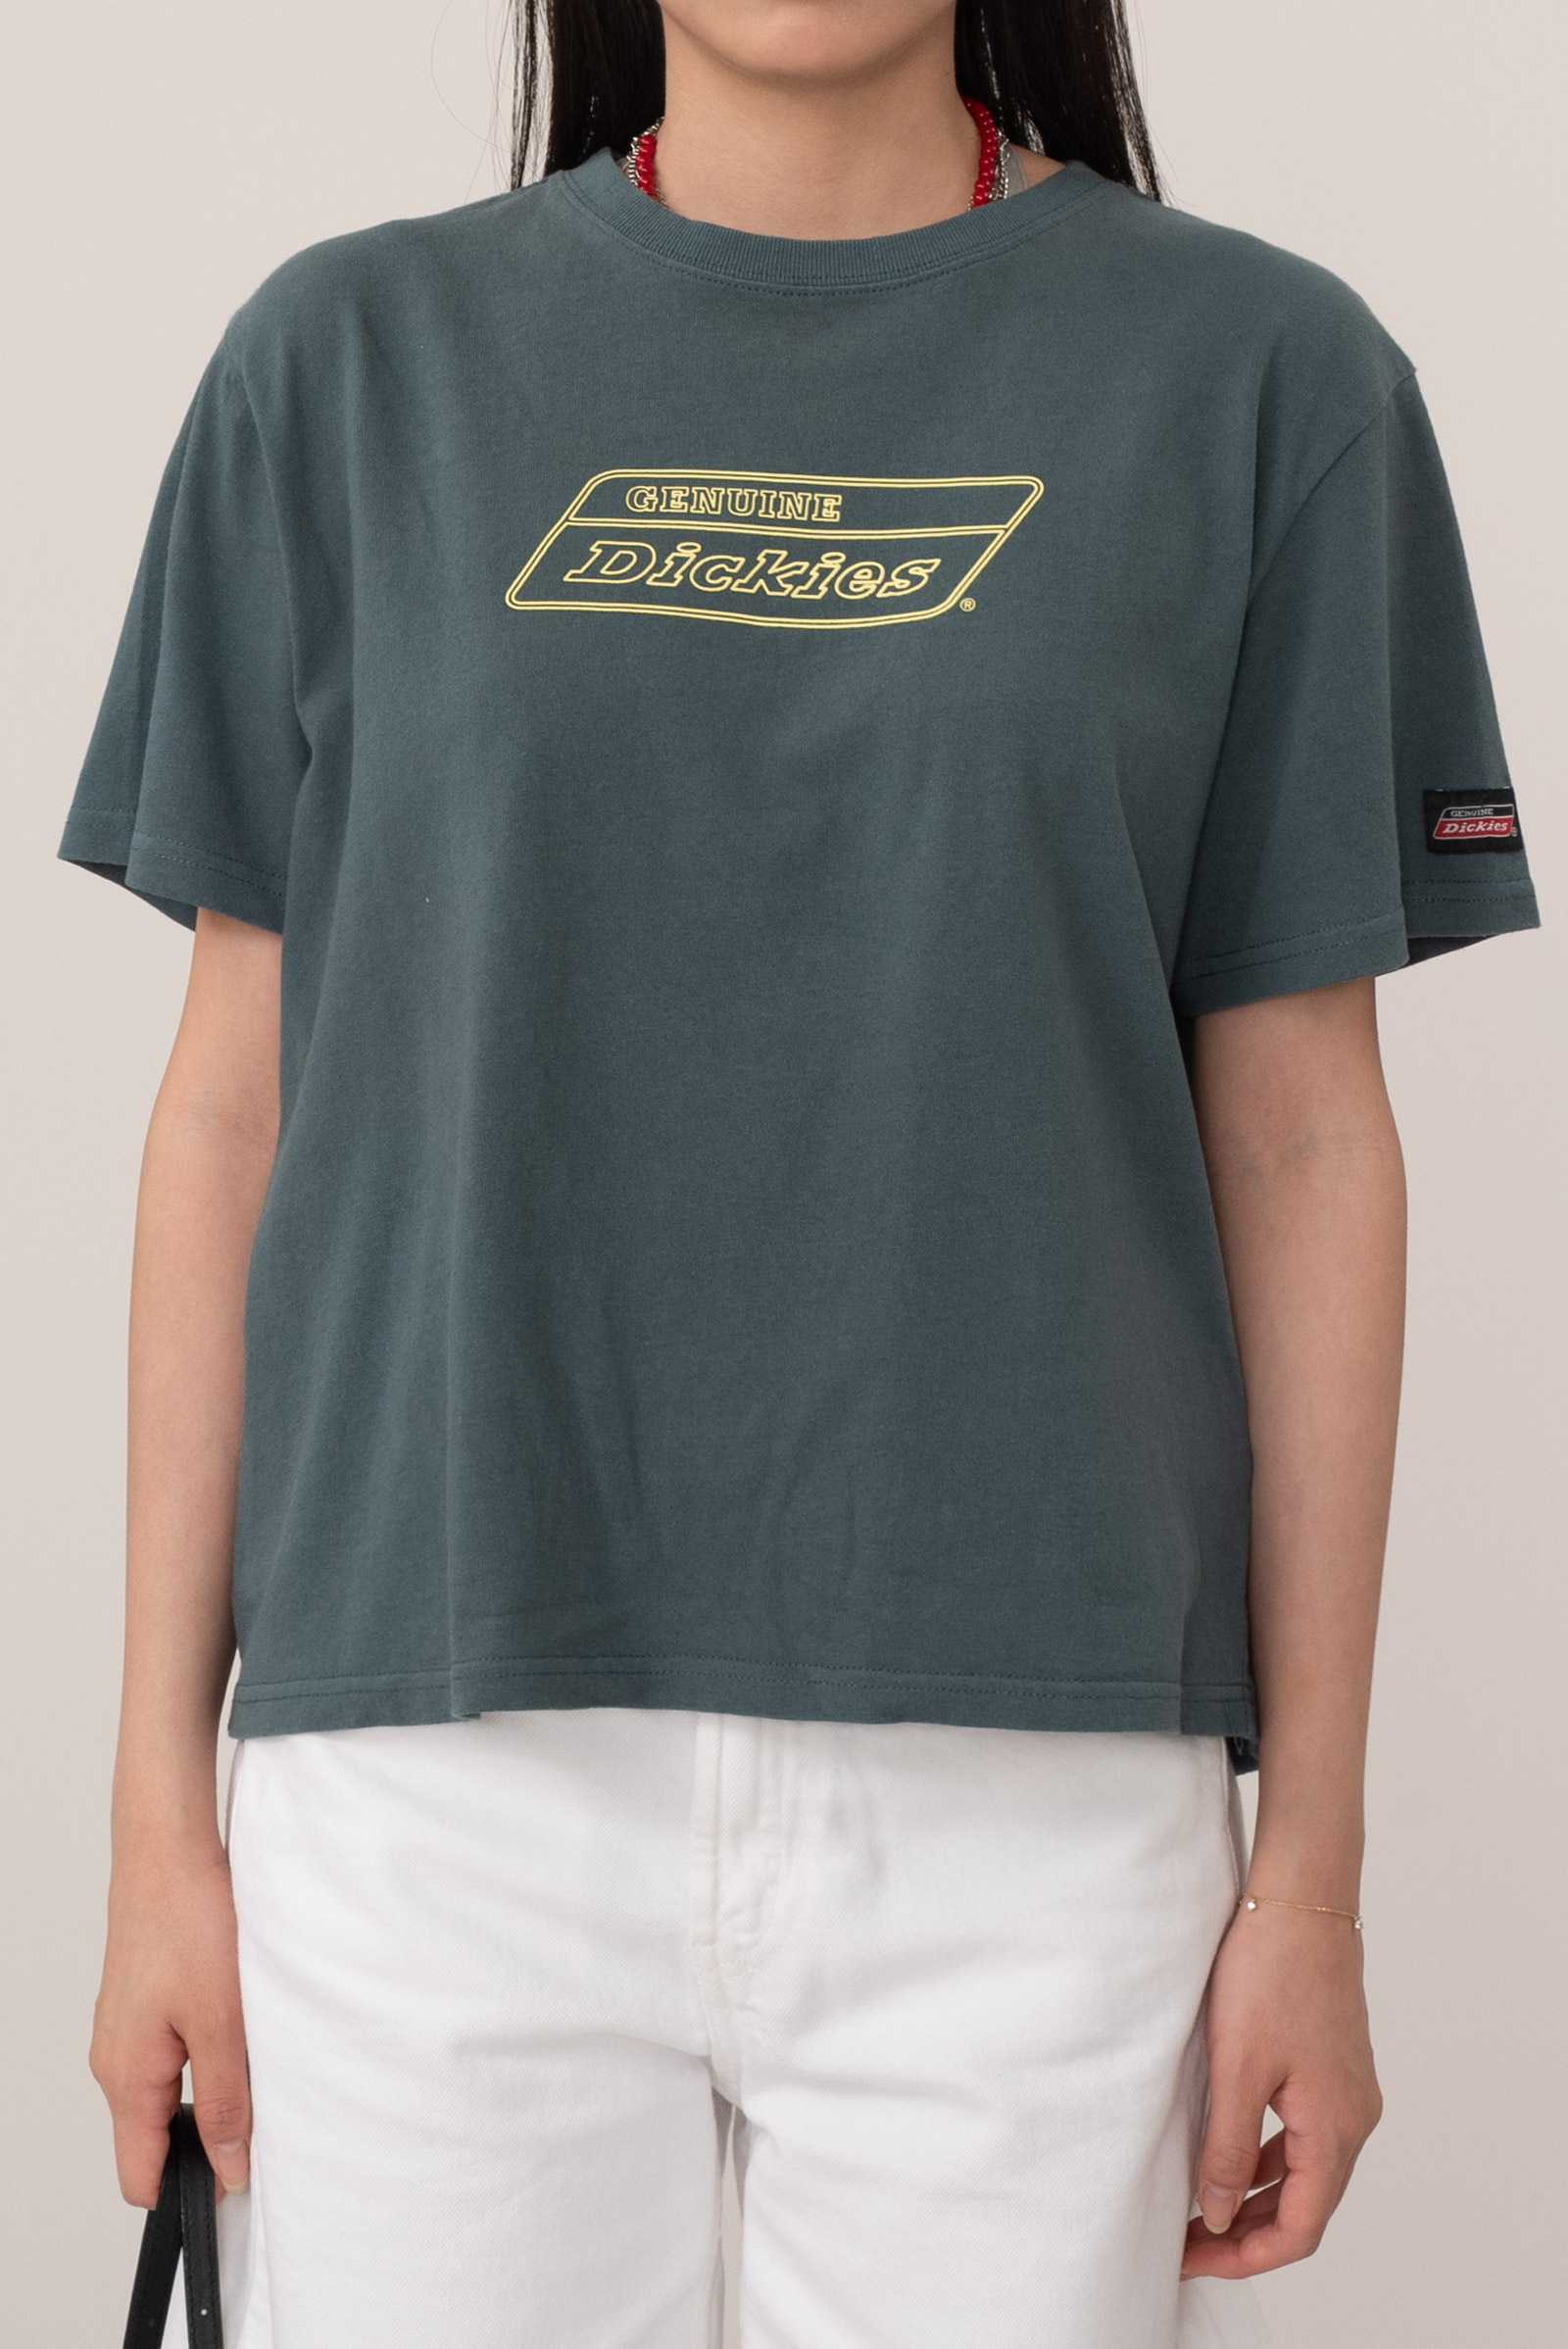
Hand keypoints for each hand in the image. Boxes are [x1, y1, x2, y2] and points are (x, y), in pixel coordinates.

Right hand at [89, 1838, 250, 2207]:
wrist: (167, 1848)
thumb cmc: (186, 1922)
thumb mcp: (222, 2022)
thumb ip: (226, 2101)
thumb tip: (230, 2166)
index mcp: (126, 2077)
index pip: (139, 2174)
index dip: (184, 2193)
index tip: (232, 2190)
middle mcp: (114, 2060)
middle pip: (153, 2137)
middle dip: (204, 2141)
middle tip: (260, 2117)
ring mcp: (125, 2029)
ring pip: (164, 2092)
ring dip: (208, 2090)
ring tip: (252, 2060)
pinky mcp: (142, 2001)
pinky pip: (169, 2052)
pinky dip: (203, 2052)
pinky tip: (236, 2023)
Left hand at [1181, 1902, 1381, 2278]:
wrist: (1302, 1898)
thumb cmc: (1270, 1971)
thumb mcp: (1237, 2068)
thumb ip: (1225, 2148)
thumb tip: (1215, 2215)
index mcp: (1337, 2128)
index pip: (1300, 2228)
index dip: (1246, 2256)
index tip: (1195, 2259)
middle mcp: (1354, 2118)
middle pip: (1305, 2206)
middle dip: (1245, 2233)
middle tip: (1187, 2242)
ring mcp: (1347, 2091)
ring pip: (1303, 2170)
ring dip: (1253, 2195)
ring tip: (1197, 2206)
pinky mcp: (1332, 2066)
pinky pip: (1302, 2134)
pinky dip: (1265, 2155)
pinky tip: (1225, 2150)